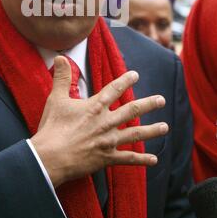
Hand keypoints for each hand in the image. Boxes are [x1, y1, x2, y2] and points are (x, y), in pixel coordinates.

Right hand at [30, 56, 167, 187]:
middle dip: (148, 104)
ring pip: (135, 134)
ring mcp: (109, 141)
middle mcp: (106, 122)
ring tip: (165, 127)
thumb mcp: (56, 99)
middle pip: (132, 110)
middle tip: (161, 100)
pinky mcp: (107, 158)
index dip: (125, 81)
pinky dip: (142, 160)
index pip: (114, 89)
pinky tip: (154, 160)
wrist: (50, 157)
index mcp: (95, 107)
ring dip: (152, 130)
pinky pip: (128, 159)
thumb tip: (60, 57)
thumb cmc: (52, 127)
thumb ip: (62, 78)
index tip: (135, 75)